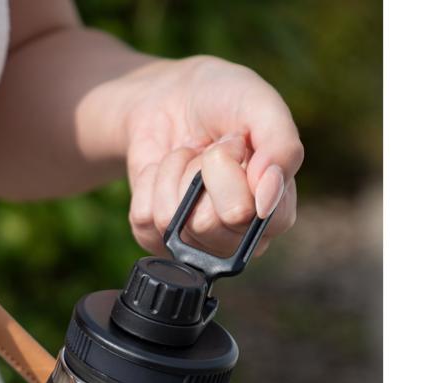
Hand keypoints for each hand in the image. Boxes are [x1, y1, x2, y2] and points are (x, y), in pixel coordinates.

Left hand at [123, 55, 303, 258]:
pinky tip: (166, 170)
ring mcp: (196, 242)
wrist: (173, 97)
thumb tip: (265, 204)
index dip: (232, 174)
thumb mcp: (262, 106)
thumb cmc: (226, 101)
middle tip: (209, 151)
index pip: (247, 215)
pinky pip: (144, 219)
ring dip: (174, 172)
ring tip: (189, 156)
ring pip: (171, 221)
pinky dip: (149, 182)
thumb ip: (281, 150)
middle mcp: (238, 236)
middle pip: (206, 224)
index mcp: (274, 211)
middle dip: (200, 172)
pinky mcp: (158, 238)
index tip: (237, 144)